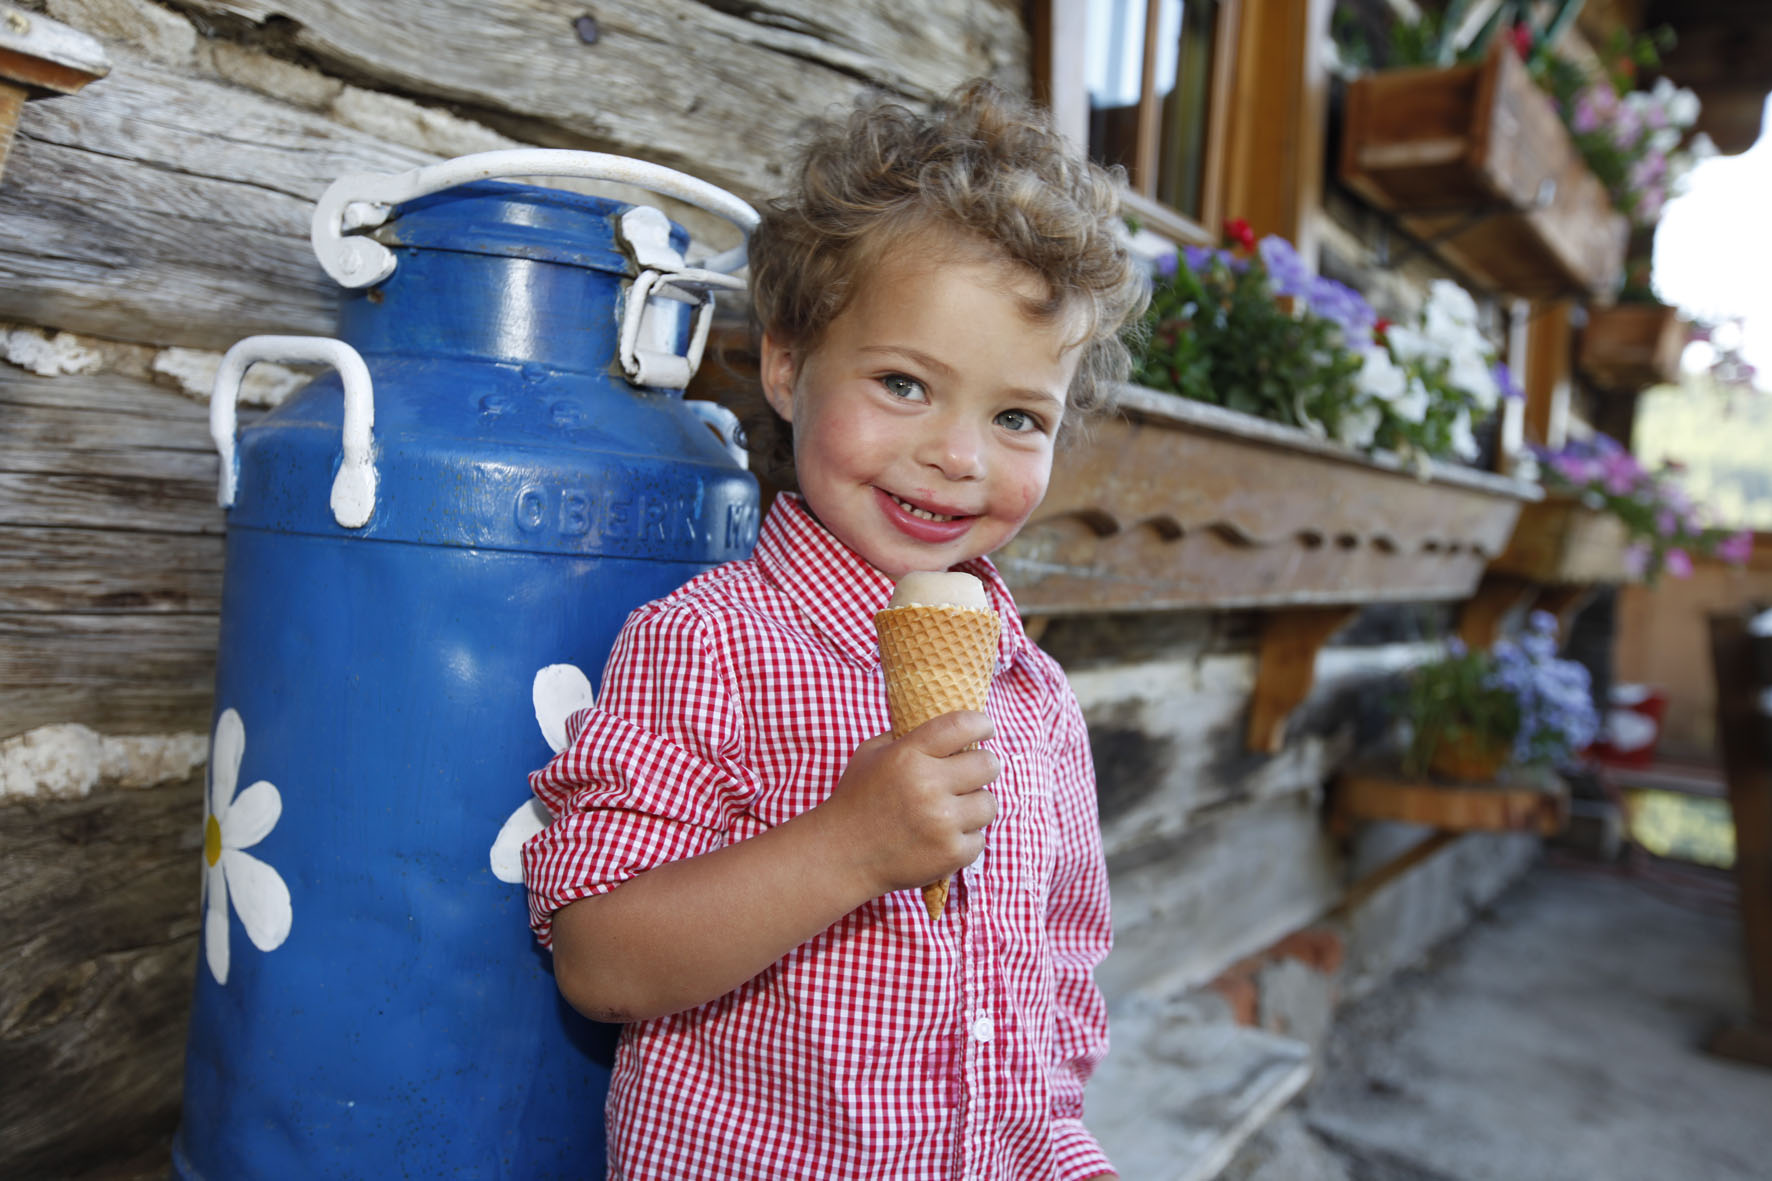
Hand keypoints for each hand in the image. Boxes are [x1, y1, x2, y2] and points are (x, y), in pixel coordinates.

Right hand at [818, 710, 999, 898]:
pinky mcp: (950, 853)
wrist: (841, 855)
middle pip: (989, 764)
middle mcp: (928, 785)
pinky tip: (944, 837)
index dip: (981, 724)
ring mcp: (942, 822)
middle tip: (971, 774)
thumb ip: (905, 736)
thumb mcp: (870, 754)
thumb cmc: (856, 800)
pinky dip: (965, 839)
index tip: (984, 729)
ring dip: (975, 805)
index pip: (962, 726)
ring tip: (955, 809)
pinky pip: (980, 839)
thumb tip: (944, 726)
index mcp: (909, 755)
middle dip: (983, 767)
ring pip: (989, 803)